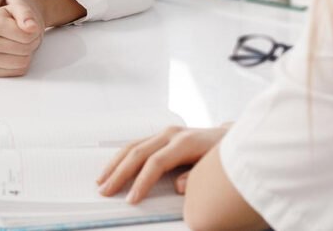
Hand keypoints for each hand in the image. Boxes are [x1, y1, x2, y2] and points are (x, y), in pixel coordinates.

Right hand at [0, 0, 45, 76]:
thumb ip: (26, 13)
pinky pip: (19, 71)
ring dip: (28, 52)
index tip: (25, 22)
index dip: (33, 29)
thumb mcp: (19, 4)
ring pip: (23, 62)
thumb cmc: (11, 13)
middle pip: (26, 49)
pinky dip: (22, 61)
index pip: (27, 35)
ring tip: (20, 40)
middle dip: (31, 40)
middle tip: (24, 32)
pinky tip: (15, 51)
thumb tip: (31, 28)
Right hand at [96, 126, 228, 203]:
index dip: (141, 182)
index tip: (131, 200)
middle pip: (138, 152)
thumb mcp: (215, 166)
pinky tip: (113, 168)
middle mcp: (172, 134)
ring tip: (101, 181)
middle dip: (120, 173)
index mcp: (185, 142)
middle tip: (106, 192)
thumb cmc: (224, 154)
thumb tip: (178, 186)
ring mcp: (166, 133)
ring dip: (115, 164)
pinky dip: (122, 157)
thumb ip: (196, 177)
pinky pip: (137, 144)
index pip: (156, 162)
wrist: (231, 137)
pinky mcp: (163, 135)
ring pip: (133, 146)